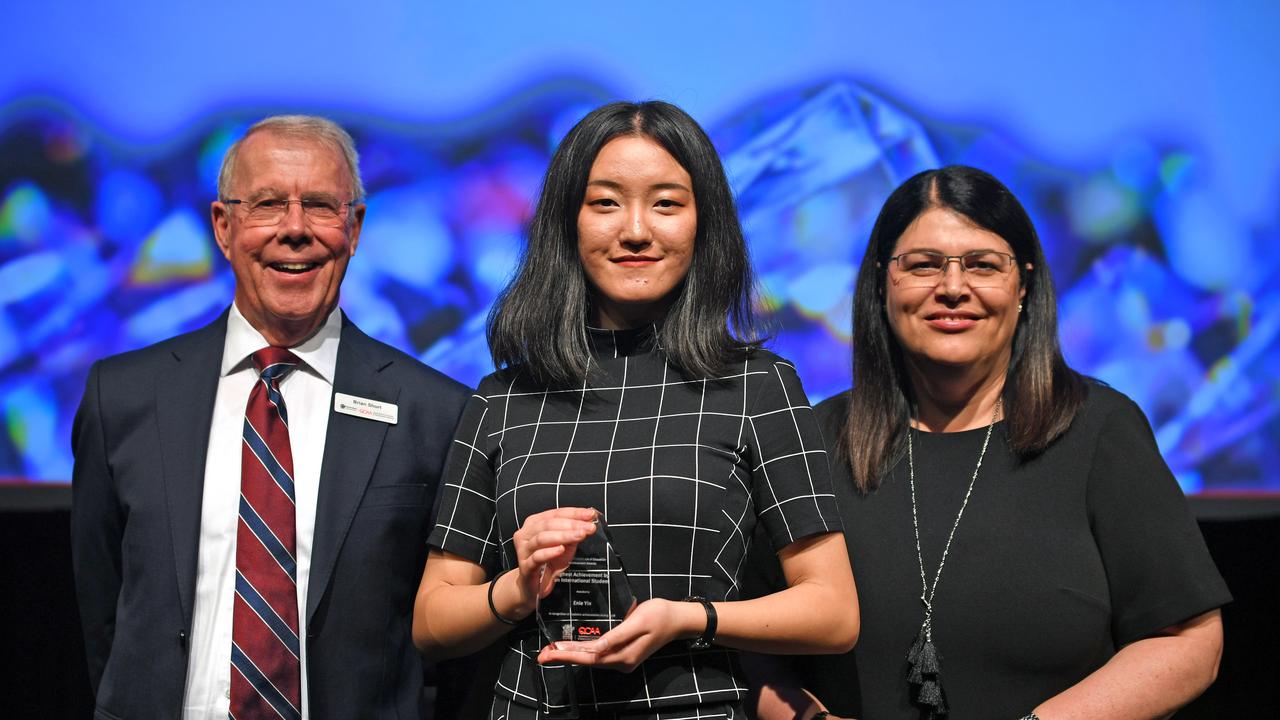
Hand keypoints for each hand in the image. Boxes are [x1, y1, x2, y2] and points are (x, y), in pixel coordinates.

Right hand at [508, 507, 597, 613]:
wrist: (534, 586)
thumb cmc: (549, 562)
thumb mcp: (565, 545)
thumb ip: (574, 532)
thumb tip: (589, 520)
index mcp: (534, 523)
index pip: (555, 513)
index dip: (574, 513)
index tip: (590, 514)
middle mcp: (526, 534)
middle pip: (548, 524)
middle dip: (571, 524)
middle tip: (588, 527)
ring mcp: (523, 550)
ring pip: (542, 538)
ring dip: (563, 536)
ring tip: (579, 535)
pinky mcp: (525, 566)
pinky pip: (537, 557)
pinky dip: (550, 552)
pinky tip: (561, 549)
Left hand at [535, 597, 699, 671]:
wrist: (679, 620)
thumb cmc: (660, 615)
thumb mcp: (638, 621)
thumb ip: (617, 635)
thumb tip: (597, 648)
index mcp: (623, 655)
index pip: (589, 656)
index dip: (568, 654)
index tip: (549, 652)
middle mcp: (621, 662)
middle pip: (587, 660)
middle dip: (564, 657)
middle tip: (542, 654)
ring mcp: (623, 660)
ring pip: (591, 659)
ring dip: (571, 655)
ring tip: (552, 651)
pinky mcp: (624, 653)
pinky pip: (599, 655)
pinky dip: (583, 652)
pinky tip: (573, 648)